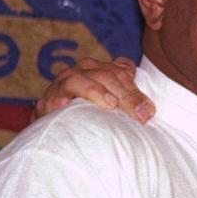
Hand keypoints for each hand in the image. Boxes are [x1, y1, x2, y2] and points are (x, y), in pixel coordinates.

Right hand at [34, 56, 154, 122]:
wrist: (56, 128)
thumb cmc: (91, 114)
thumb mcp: (113, 104)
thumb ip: (130, 100)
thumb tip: (148, 111)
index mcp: (100, 69)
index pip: (122, 72)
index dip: (136, 90)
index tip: (149, 112)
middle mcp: (81, 71)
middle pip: (107, 76)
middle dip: (126, 96)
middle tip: (140, 116)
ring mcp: (62, 84)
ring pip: (80, 80)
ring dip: (96, 91)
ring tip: (111, 104)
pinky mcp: (47, 102)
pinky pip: (53, 98)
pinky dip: (60, 100)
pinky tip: (66, 105)